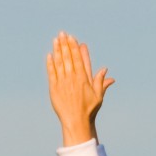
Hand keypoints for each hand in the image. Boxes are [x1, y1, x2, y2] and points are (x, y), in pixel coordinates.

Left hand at [46, 30, 114, 146]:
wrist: (76, 121)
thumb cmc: (89, 110)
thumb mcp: (98, 95)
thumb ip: (100, 81)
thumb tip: (105, 70)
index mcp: (83, 78)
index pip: (78, 59)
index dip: (74, 47)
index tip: (72, 38)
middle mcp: (72, 78)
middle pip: (68, 58)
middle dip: (65, 44)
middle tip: (62, 34)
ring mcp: (62, 83)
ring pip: (59, 63)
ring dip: (57, 50)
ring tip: (56, 40)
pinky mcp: (54, 89)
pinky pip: (51, 73)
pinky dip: (50, 64)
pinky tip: (50, 55)